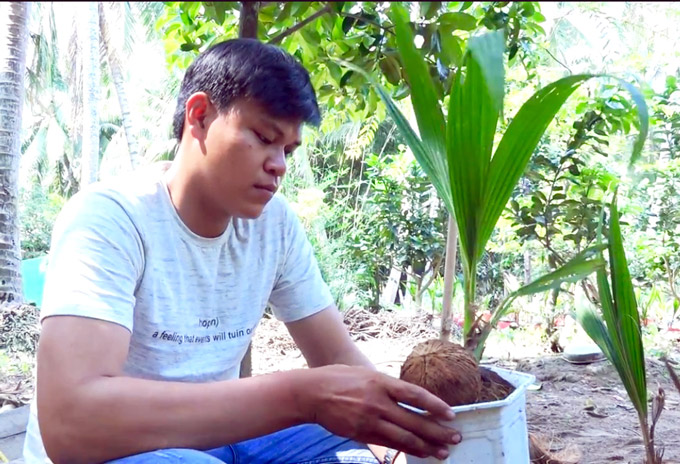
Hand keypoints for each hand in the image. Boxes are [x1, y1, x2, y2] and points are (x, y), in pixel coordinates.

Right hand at [299, 365, 461, 459]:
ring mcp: (370, 420)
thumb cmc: (339, 379)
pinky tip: (420, 453)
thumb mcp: (366, 373)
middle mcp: (378, 402)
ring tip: (443, 452)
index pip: (415, 395)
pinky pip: (389, 446)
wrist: (312, 393)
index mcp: (381, 382)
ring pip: (405, 438)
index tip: (451, 414)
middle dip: (438, 431)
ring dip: (427, 446)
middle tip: (456, 438)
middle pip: (415, 420)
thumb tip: (408, 395)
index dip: (435, 406)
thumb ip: (386, 385)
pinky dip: (407, 451)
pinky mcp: (362, 434)